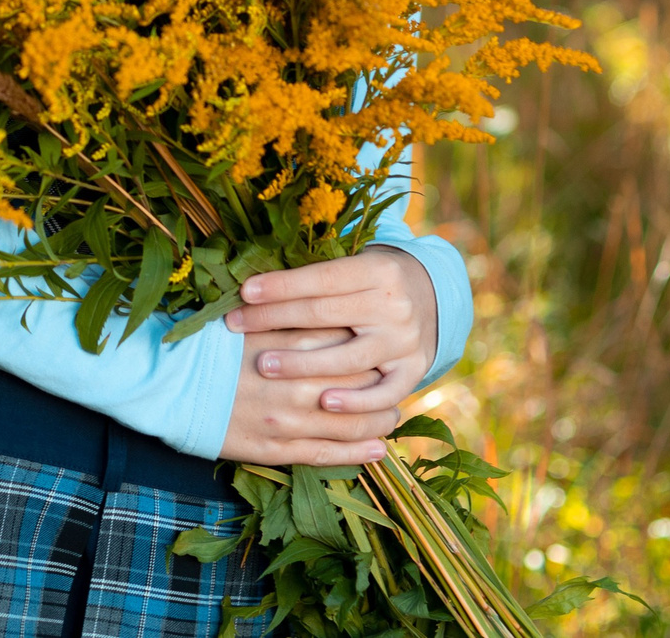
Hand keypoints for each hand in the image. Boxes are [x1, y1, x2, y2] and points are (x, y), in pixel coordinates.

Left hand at [216, 248, 438, 465]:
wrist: (432, 297)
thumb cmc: (372, 280)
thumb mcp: (355, 266)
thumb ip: (317, 276)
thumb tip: (256, 284)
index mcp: (377, 269)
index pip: (320, 279)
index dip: (280, 286)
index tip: (243, 293)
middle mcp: (395, 304)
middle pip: (325, 315)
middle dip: (276, 319)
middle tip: (236, 326)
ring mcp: (405, 341)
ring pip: (349, 357)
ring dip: (303, 364)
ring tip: (264, 365)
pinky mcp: (414, 371)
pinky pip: (384, 392)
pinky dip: (356, 401)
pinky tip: (324, 403)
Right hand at [219, 325, 397, 464]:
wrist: (167, 387)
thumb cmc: (205, 348)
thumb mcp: (249, 322)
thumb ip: (287, 318)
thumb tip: (326, 309)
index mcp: (287, 345)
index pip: (346, 341)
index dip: (368, 342)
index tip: (379, 342)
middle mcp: (294, 382)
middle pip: (358, 381)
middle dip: (382, 381)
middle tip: (394, 379)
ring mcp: (287, 419)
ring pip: (350, 422)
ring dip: (379, 420)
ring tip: (393, 416)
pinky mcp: (276, 448)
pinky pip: (327, 453)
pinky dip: (358, 453)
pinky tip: (378, 450)